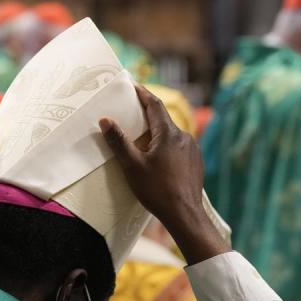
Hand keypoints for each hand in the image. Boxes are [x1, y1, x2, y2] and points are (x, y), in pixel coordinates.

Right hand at [99, 85, 228, 263]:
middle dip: (147, 114)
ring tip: (142, 139)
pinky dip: (166, 146)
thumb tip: (105, 120)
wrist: (185, 214)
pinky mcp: (195, 162)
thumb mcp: (132, 166)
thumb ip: (119, 141)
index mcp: (168, 133)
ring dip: (156, 133)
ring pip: (171, 134)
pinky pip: (178, 147)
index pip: (154, 105)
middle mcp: (183, 137)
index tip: (132, 85)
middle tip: (131, 112)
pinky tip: (157, 159)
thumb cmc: (157, 190)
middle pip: (162, 119)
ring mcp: (192, 149)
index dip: (142, 94)